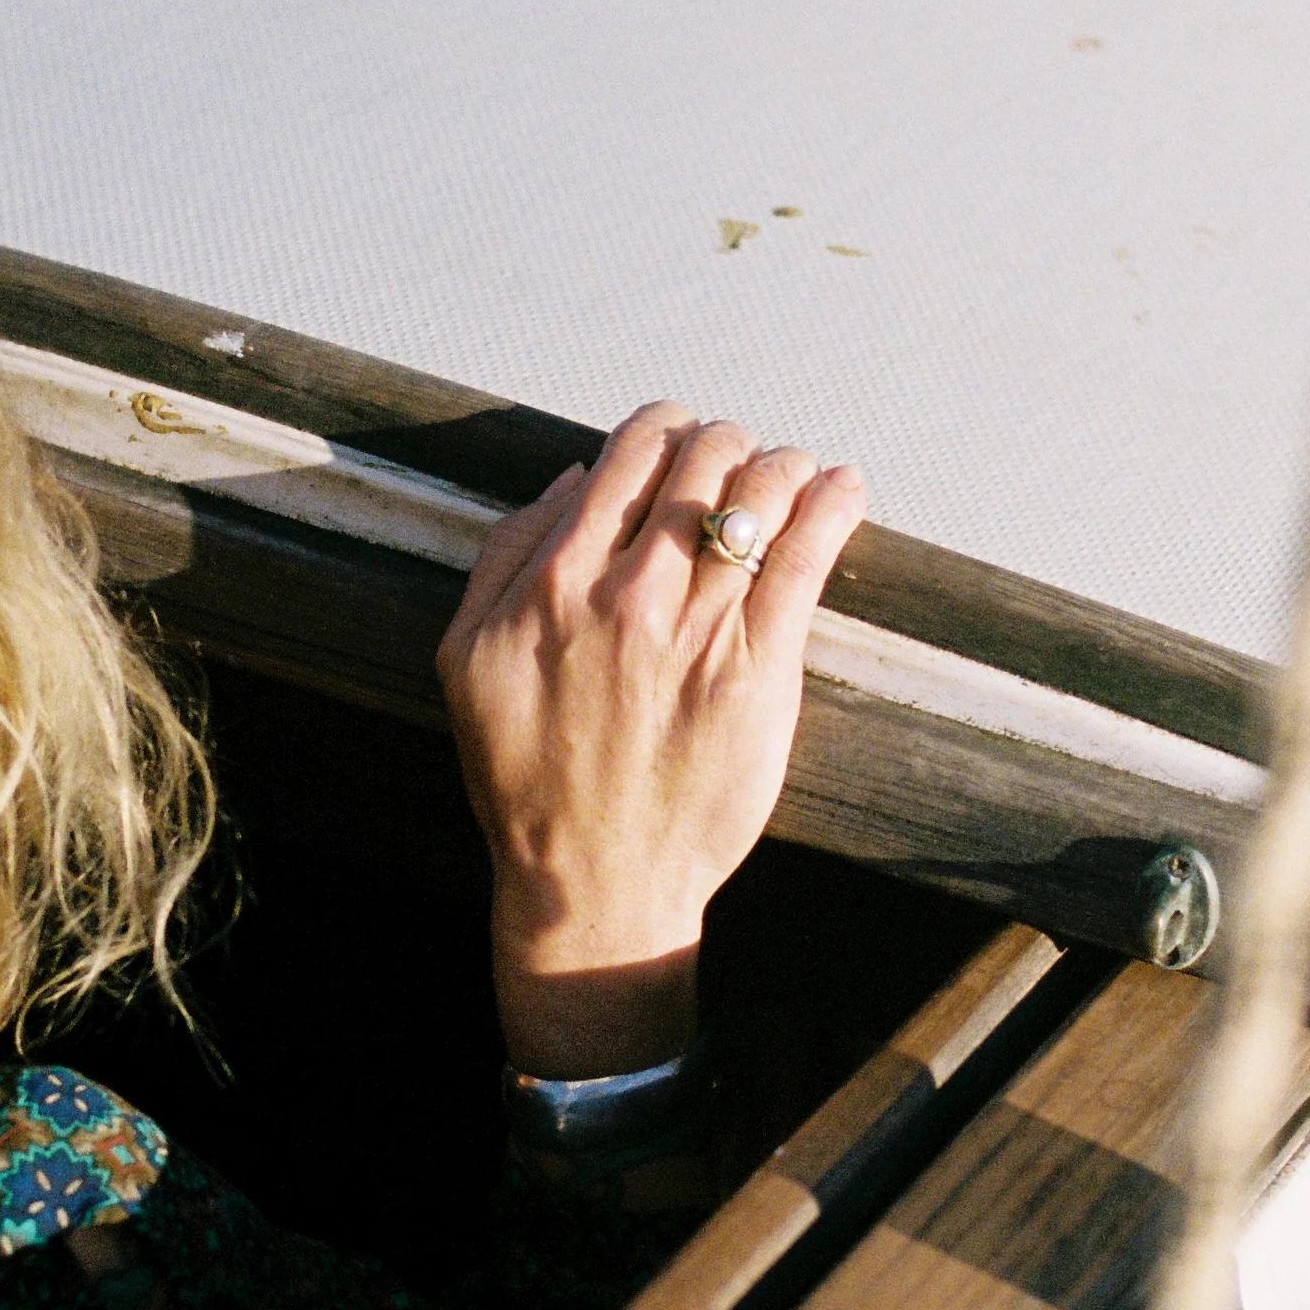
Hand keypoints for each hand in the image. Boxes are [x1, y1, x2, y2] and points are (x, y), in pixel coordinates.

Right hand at [436, 404, 865, 1078]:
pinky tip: (844, 488)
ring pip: (762, 494)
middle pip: (703, 459)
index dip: (664, 428)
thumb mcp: (466, 657)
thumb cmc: (526, 776)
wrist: (592, 881)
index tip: (680, 441)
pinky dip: (834, 504)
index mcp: (556, 579)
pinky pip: (809, 555)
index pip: (630, 451)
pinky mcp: (762, 670)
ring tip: (795, 472)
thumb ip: (507, 553)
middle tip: (740, 461)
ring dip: (785, 465)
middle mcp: (629, 591)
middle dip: (727, 443)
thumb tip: (572, 478)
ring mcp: (700, 629)